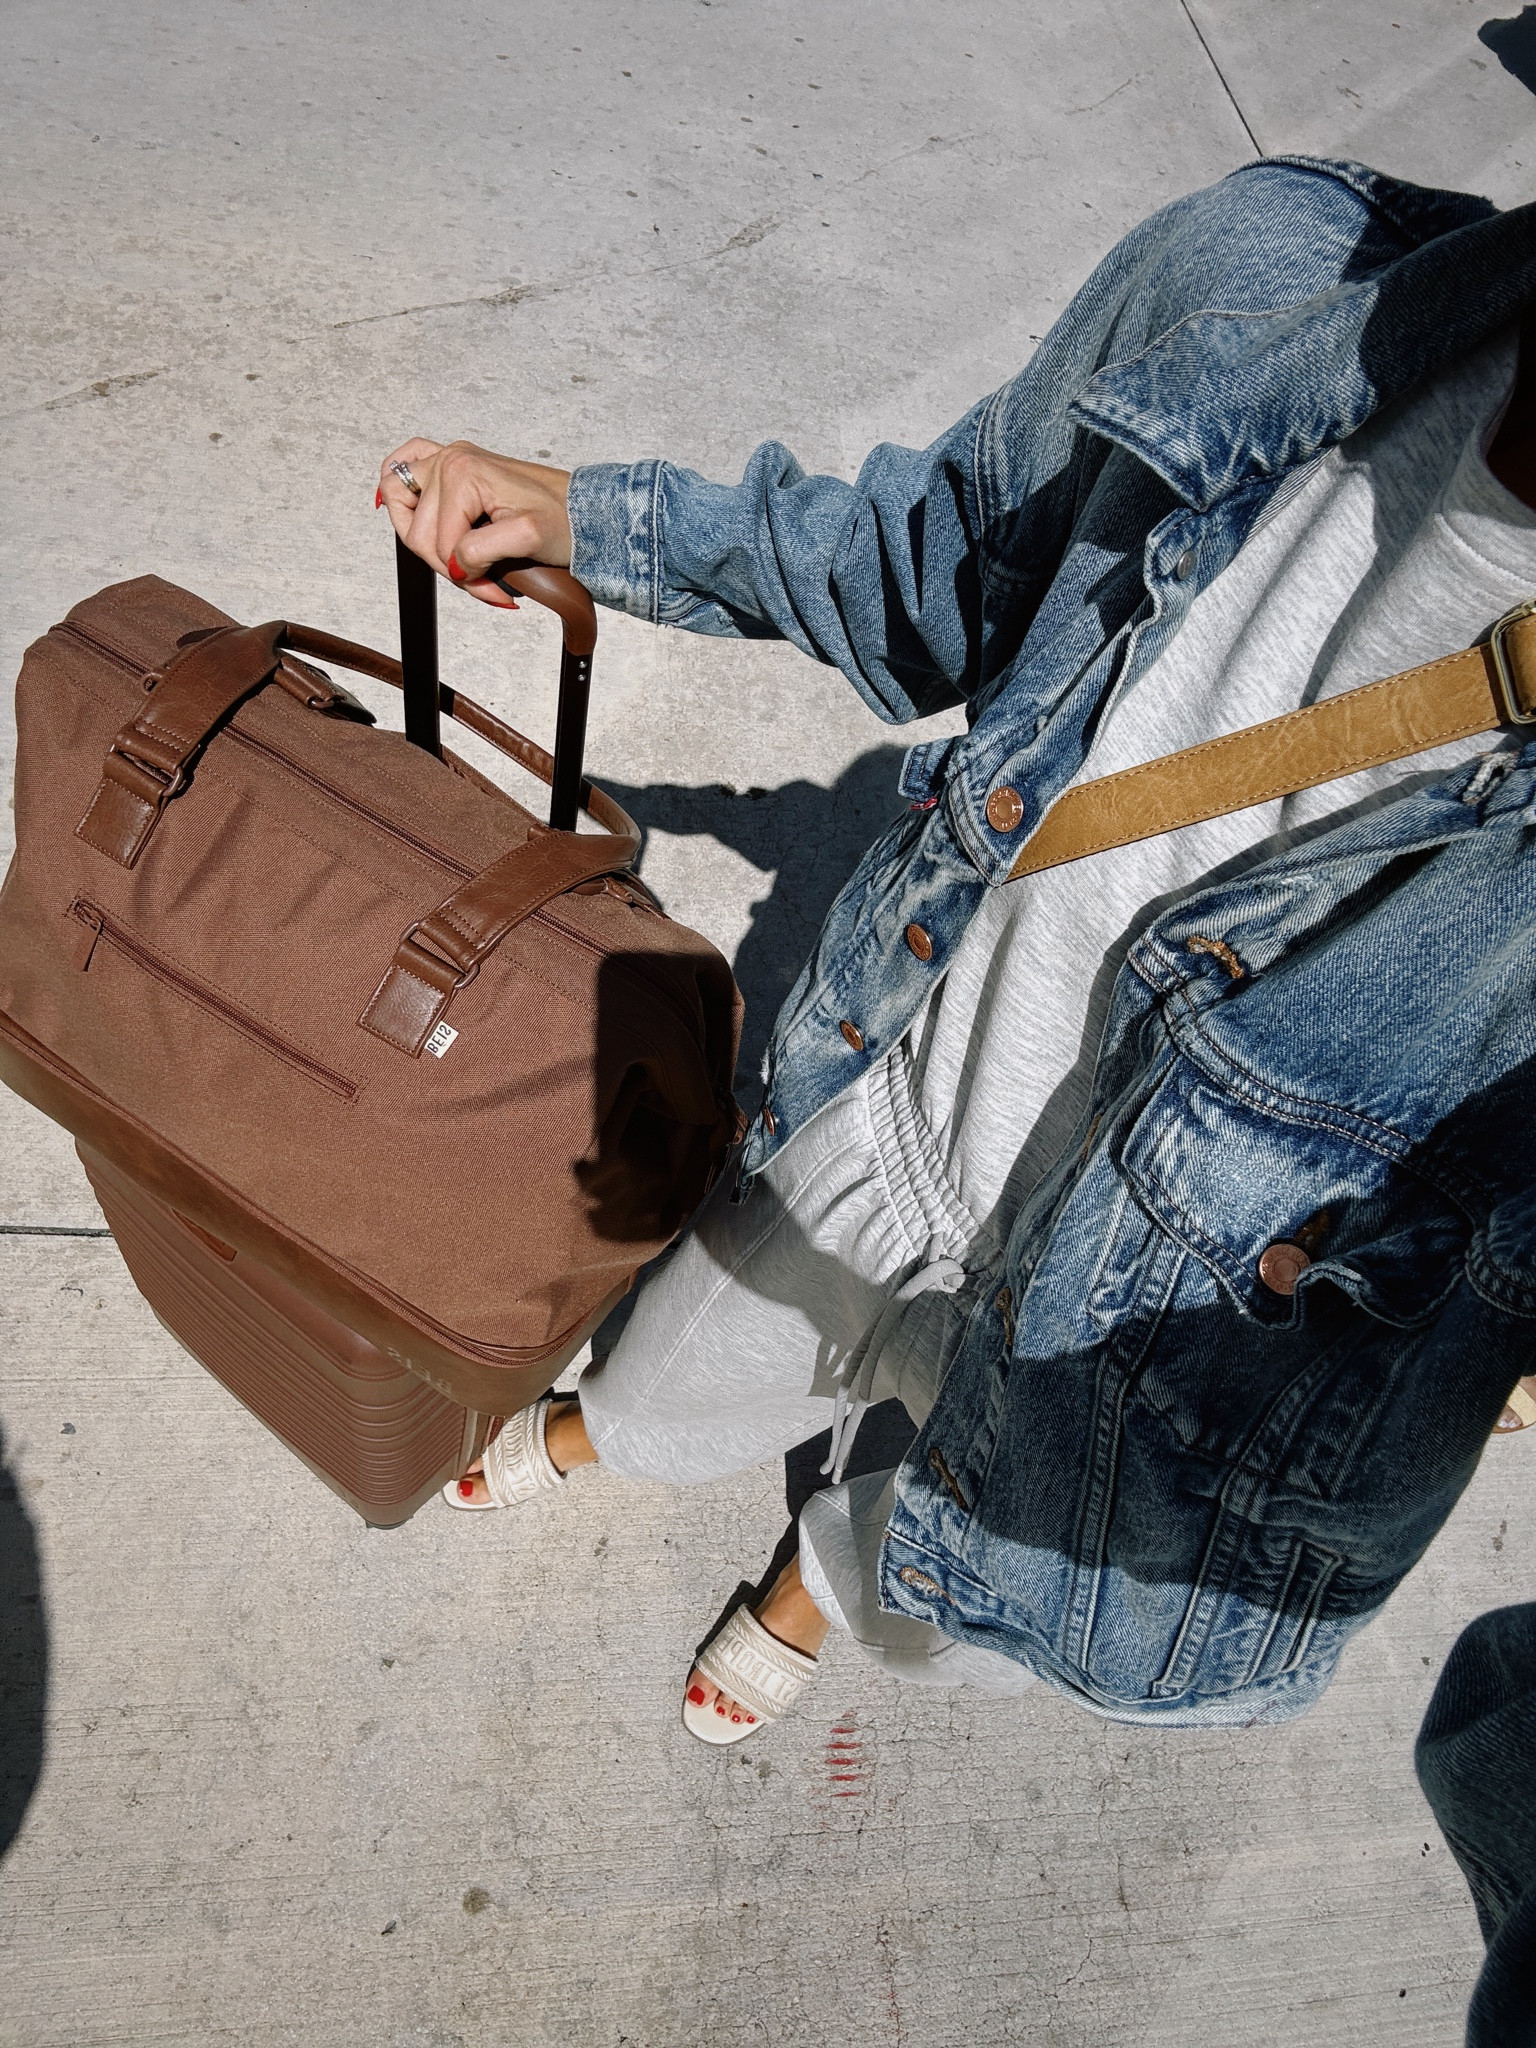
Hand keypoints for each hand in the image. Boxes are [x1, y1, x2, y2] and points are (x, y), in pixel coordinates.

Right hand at [377, 439, 573, 608]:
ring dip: (424, 540)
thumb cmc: (561, 519)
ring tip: (456, 558)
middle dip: (448, 565)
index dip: (463, 575)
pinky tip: (411, 513)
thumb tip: (453, 564)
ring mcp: (448, 460)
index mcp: (462, 472)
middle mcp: (450, 460)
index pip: (439, 542)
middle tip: (481, 580)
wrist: (581, 510)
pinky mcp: (451, 467)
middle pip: (417, 531)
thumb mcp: (527, 538)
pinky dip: (401, 492)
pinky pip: (403, 470)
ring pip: (401, 506)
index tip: (494, 590)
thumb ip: (482, 550)